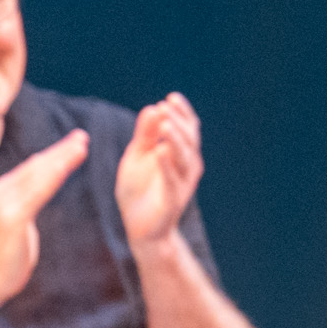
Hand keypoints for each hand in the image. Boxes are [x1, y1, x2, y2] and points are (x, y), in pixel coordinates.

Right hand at [0, 130, 89, 306]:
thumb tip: (43, 177)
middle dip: (61, 151)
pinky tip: (68, 166)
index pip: (32, 168)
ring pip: (38, 176)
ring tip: (81, 146)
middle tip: (83, 136)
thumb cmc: (7, 254)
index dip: (54, 154)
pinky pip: (38, 193)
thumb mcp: (21, 220)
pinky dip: (54, 177)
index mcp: (2, 190)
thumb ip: (29, 198)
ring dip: (61, 159)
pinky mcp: (11, 217)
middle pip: (36, 167)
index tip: (76, 141)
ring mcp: (3, 203)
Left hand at [117, 94, 204, 245]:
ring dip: (176, 140)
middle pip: (188, 140)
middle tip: (166, 106)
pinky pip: (172, 181)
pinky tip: (160, 152)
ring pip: (184, 158)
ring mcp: (182, 184)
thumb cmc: (140, 190)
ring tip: (166, 125)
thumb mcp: (137, 157)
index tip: (170, 98)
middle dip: (179, 122)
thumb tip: (153, 108)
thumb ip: (144, 135)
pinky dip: (167, 166)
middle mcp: (187, 167)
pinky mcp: (173, 201)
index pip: (187, 129)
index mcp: (180, 154)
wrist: (140, 229)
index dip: (182, 112)